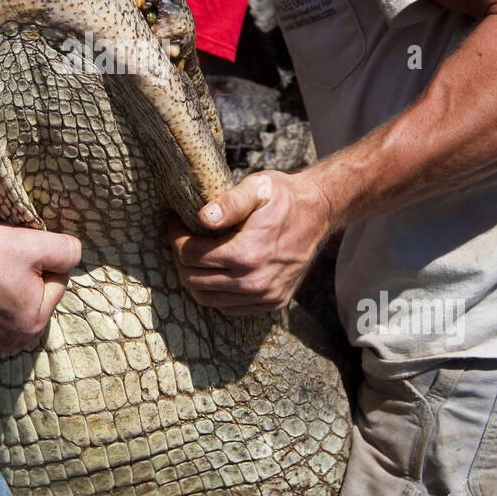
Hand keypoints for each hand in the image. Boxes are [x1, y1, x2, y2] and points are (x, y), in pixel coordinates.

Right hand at [0, 220, 81, 351]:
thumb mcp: (34, 244)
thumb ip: (67, 251)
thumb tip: (76, 256)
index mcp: (34, 322)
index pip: (58, 280)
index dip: (42, 259)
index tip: (17, 253)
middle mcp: (16, 339)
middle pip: (40, 294)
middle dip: (30, 274)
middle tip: (4, 261)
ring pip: (21, 299)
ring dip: (13, 282)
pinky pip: (2, 307)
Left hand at [169, 169, 334, 314]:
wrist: (319, 213)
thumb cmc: (284, 197)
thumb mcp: (257, 187)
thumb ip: (229, 202)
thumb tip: (202, 218)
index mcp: (248, 253)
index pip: (190, 255)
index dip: (176, 238)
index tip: (177, 223)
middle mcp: (256, 281)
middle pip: (193, 280)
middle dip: (181, 258)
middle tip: (184, 238)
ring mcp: (265, 296)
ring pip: (207, 299)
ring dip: (195, 278)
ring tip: (197, 255)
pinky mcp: (273, 303)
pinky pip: (228, 307)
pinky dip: (215, 293)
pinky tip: (217, 270)